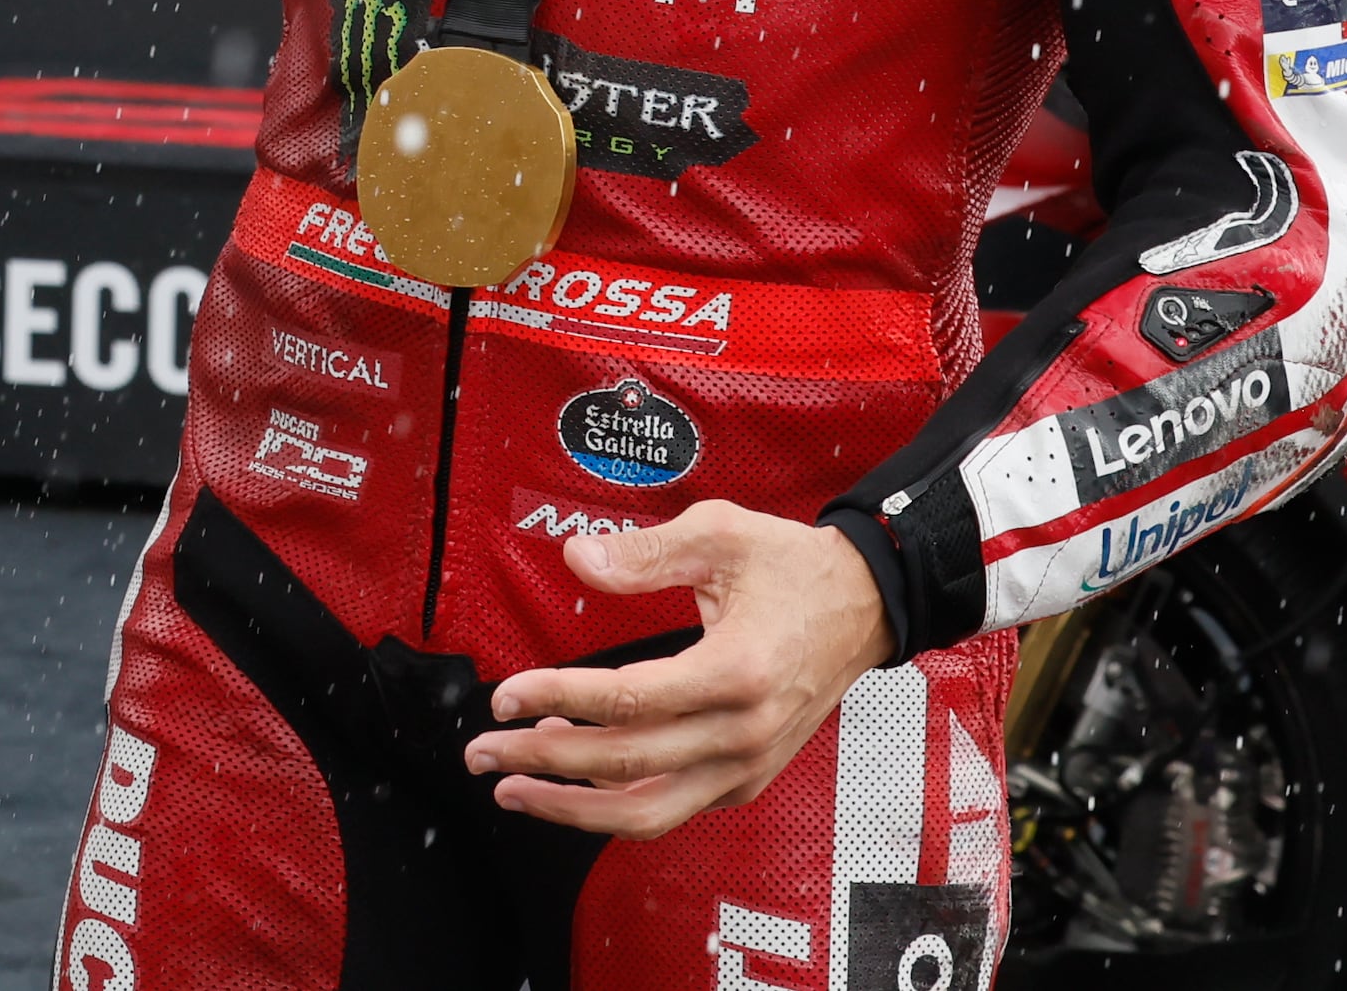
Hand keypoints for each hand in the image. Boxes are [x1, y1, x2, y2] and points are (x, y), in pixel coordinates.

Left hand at [466, 507, 893, 836]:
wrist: (864, 607)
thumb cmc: (793, 567)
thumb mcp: (721, 533)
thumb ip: (645, 551)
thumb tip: (577, 559)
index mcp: (737, 672)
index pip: (627, 701)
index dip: (557, 699)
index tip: (503, 696)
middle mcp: (743, 733)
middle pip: (625, 764)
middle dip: (542, 764)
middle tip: (481, 751)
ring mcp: (747, 766)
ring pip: (646, 811)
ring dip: (571, 808)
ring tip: (512, 788)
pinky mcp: (745, 780)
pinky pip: (671, 807)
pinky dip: (614, 802)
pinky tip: (571, 775)